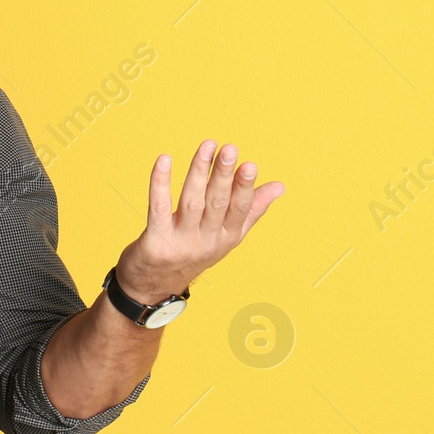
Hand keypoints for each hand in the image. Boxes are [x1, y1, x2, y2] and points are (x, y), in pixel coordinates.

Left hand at [117, 139, 284, 301]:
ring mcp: (181, 242)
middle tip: (230, 149)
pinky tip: (164, 160)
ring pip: (192, 202)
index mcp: (227, 237)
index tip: (250, 164)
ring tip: (207, 146)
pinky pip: (158, 208)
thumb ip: (251, 210)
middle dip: (224, 175)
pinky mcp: (156, 241)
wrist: (154, 286)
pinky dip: (160, 183)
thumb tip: (279, 186)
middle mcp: (207, 241)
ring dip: (199, 172)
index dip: (244, 188)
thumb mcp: (226, 235)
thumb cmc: (193, 252)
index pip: (240, 209)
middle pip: (217, 203)